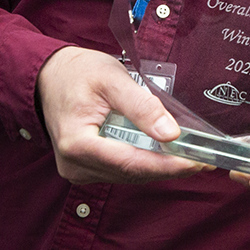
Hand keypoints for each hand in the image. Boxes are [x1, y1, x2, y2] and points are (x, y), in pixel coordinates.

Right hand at [37, 46, 204, 183]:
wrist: (47, 77)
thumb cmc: (77, 73)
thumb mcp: (113, 79)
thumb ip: (142, 106)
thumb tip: (172, 134)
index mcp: (78, 144)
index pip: (132, 163)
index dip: (168, 166)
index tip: (197, 162)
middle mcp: (75, 165)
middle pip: (133, 173)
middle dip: (169, 167)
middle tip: (203, 159)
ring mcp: (78, 170)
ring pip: (129, 175)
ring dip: (158, 166)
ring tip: (188, 155)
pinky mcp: (84, 169)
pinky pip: (121, 170)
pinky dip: (143, 163)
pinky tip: (162, 153)